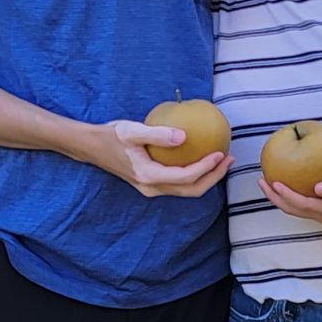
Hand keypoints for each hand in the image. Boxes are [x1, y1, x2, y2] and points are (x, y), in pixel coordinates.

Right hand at [85, 120, 230, 198]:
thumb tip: (184, 136)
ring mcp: (151, 188)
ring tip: (221, 160)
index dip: (206, 168)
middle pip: (191, 190)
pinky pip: (179, 184)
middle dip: (213, 177)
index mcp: (148, 176)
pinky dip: (195, 175)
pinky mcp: (152, 184)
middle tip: (229, 159)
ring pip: (186, 190)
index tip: (221, 153)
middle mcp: (152, 188)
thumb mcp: (132, 131)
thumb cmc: (112, 136)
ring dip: (206, 178)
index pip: (185, 177)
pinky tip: (201, 158)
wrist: (93, 147)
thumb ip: (157, 134)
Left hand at [260, 172, 321, 222]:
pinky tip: (285, 181)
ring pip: (293, 208)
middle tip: (261, 181)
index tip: (274, 181)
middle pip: (291, 209)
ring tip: (267, 182)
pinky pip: (299, 204)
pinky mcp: (321, 209)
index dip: (285, 194)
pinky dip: (288, 196)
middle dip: (274, 197)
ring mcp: (321, 214)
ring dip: (278, 198)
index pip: (300, 204)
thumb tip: (317, 188)